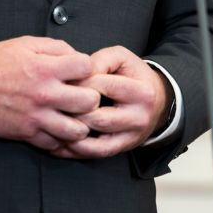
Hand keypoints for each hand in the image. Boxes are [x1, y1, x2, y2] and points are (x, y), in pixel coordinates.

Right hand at [0, 37, 99, 150]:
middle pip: (90, 101)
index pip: (87, 67)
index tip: (81, 71)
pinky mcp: (27, 133)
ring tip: (76, 117)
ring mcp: (36, 116)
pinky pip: (55, 144)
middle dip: (92, 97)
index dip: (88, 67)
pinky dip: (61, 139)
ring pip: (76, 130)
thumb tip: (79, 58)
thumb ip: (57, 48)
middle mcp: (44, 94)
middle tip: (85, 96)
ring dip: (81, 124)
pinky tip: (60, 129)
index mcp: (45, 68)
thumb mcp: (27, 45)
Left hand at [51, 46, 170, 160]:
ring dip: (70, 132)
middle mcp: (139, 117)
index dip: (78, 83)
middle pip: (96, 117)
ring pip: (94, 139)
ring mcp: (132, 135)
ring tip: (54, 122)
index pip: (102, 87)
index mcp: (141, 92)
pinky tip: (59, 143)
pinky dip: (75, 150)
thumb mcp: (121, 59)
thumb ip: (99, 60)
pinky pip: (96, 153)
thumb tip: (76, 76)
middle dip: (71, 111)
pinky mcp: (123, 147)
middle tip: (55, 104)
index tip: (64, 81)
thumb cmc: (133, 76)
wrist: (157, 101)